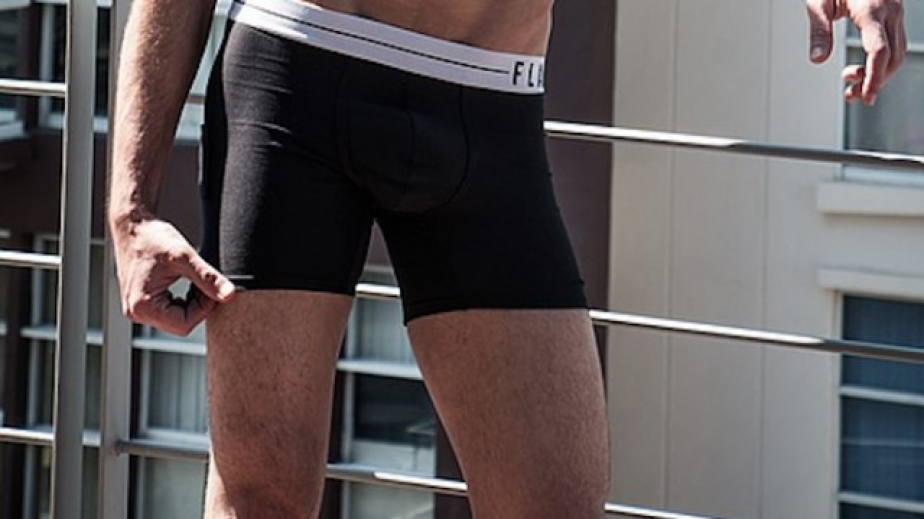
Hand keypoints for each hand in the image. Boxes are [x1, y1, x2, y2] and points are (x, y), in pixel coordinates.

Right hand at [112, 216, 234, 335]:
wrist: (132, 226)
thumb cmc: (151, 238)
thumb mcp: (185, 258)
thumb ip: (208, 278)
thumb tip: (229, 294)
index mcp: (143, 305)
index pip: (184, 324)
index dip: (203, 309)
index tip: (211, 289)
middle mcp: (136, 312)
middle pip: (180, 324)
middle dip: (198, 306)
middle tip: (204, 284)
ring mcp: (137, 309)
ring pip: (176, 319)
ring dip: (191, 303)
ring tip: (193, 281)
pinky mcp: (141, 303)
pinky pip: (168, 312)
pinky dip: (182, 301)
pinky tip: (185, 284)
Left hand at [807, 0, 906, 104]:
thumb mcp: (818, 2)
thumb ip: (820, 31)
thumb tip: (818, 60)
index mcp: (872, 10)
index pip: (880, 51)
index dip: (874, 77)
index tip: (865, 95)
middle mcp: (890, 11)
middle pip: (893, 56)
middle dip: (875, 80)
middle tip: (851, 95)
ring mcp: (895, 12)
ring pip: (898, 52)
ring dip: (879, 73)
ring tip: (851, 82)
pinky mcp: (893, 14)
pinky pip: (895, 43)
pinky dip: (881, 61)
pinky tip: (862, 68)